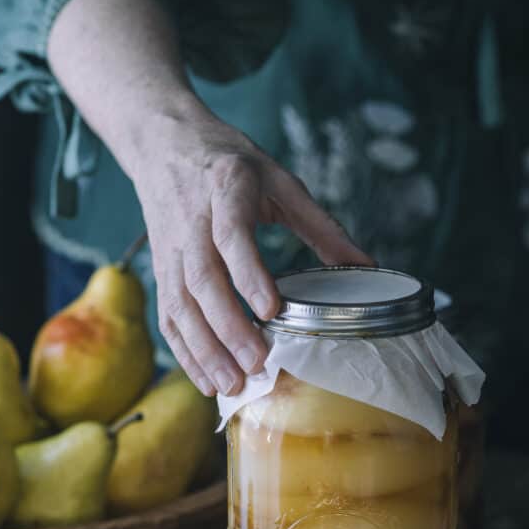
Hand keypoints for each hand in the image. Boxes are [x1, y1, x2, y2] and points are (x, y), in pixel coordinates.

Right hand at [130, 103, 371, 395]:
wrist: (164, 143)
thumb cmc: (229, 162)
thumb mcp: (279, 179)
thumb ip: (320, 224)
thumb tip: (367, 265)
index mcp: (225, 189)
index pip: (231, 236)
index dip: (248, 273)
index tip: (271, 309)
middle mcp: (191, 223)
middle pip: (201, 281)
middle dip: (227, 327)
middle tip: (257, 365)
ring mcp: (170, 250)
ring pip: (180, 306)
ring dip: (204, 350)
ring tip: (232, 385)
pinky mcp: (161, 271)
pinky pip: (168, 318)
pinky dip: (185, 353)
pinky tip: (207, 381)